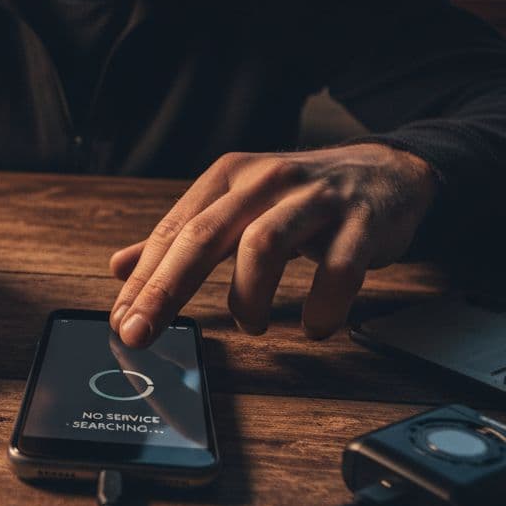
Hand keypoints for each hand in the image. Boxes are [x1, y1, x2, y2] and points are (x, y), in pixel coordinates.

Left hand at [108, 145, 436, 344]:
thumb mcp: (235, 205)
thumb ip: (180, 237)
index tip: (121, 321)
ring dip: (248, 297)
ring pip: (264, 244)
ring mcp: (315, 199)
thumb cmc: (298, 198)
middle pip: (205, 235)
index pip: (174, 231)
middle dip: (167, 289)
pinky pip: (337, 269)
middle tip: (142, 334)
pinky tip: (314, 326)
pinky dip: (322, 306)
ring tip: (250, 325)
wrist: (386, 171)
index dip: (144, 279)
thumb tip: (120, 267)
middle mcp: (266, 181)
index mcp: (228, 177)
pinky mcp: (361, 222)